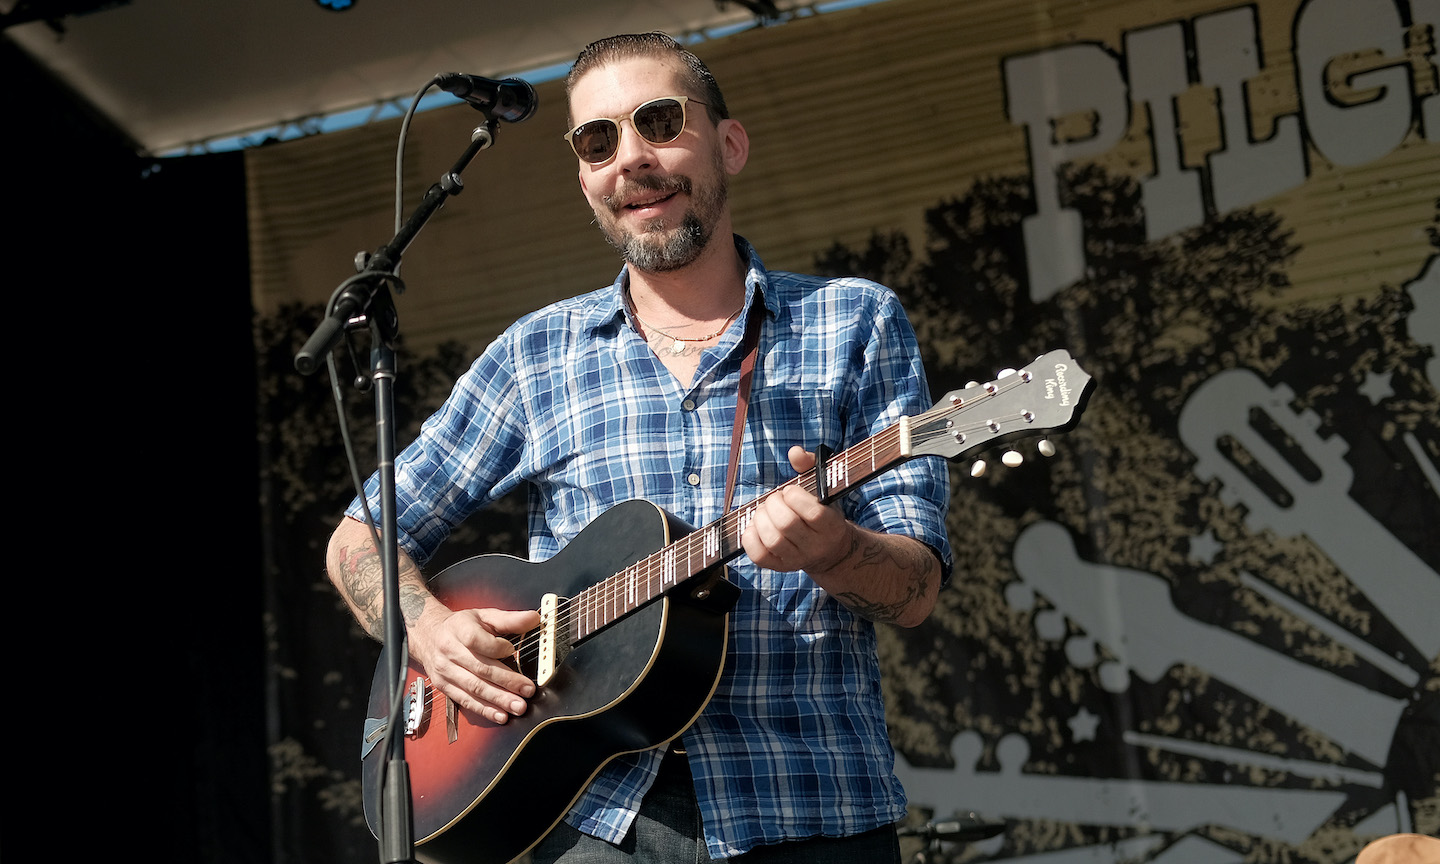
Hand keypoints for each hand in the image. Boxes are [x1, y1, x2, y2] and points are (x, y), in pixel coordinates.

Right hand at [409, 607, 541, 725]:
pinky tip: (501, 715)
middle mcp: (449, 651)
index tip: (513, 650)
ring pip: (474, 687)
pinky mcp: (445, 686)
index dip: (496, 647)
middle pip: (479, 668)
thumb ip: (509, 619)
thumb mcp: (484, 616)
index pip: (476, 640)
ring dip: (498, 699)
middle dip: (506, 682)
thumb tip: (534, 618)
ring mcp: (445, 671)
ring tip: (518, 706)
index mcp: (459, 629)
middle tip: (527, 690)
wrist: (429, 637)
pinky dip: (484, 709)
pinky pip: (466, 701)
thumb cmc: (461, 627)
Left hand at [740, 446, 857, 574]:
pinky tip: (755, 525)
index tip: (790, 491)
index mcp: (832, 526)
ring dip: (761, 518)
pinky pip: (759, 555)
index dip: (795, 496)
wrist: (829, 551)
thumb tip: (794, 452)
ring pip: (773, 540)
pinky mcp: (780, 566)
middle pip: (787, 524)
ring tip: (765, 511)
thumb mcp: (824, 488)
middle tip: (775, 499)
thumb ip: (811, 465)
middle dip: (774, 504)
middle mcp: (816, 546)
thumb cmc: (823, 512)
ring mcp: (797, 559)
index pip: (813, 513)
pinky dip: (750, 537)